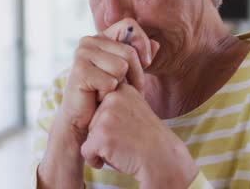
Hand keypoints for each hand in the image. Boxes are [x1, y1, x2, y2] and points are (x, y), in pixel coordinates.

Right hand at [60, 18, 159, 140]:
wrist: (84, 120)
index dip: (142, 43)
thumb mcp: (129, 74)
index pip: (129, 25)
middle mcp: (89, 41)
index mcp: (101, 37)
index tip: (146, 63)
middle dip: (136, 75)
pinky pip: (111, 81)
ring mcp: (82, 54)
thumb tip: (156, 44)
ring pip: (121, 67)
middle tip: (126, 89)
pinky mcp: (79, 71)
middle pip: (129, 51)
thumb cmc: (108, 95)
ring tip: (109, 92)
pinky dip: (109, 95)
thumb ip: (141, 58)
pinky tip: (98, 97)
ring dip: (121, 86)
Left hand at [80, 83, 197, 187]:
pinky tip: (114, 159)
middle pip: (92, 120)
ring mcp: (106, 116)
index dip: (111, 122)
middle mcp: (113, 98)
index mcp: (122, 90)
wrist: (163, 160)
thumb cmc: (147, 140)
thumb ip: (117, 103)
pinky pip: (86, 151)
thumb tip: (95, 98)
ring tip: (123, 148)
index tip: (128, 129)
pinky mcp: (101, 135)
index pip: (100, 106)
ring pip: (89, 135)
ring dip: (101, 147)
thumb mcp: (135, 111)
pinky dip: (95, 160)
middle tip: (127, 140)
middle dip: (104, 135)